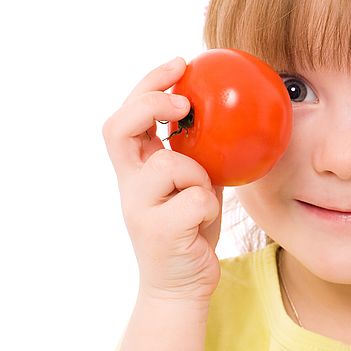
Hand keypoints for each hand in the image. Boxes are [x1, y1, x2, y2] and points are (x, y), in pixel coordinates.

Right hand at [102, 57, 223, 302]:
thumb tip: (231, 110)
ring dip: (197, 173)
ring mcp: (138, 208)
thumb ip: (198, 151)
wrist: (183, 286)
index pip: (126, 116)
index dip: (148, 85)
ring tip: (201, 197)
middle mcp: (128, 184)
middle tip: (183, 99)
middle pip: (119, 127)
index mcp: (135, 168)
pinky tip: (202, 224)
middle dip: (150, 102)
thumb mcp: (196, 181)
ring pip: (169, 163)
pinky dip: (209, 205)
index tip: (180, 64)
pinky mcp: (157, 231)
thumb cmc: (191, 228)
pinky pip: (196, 198)